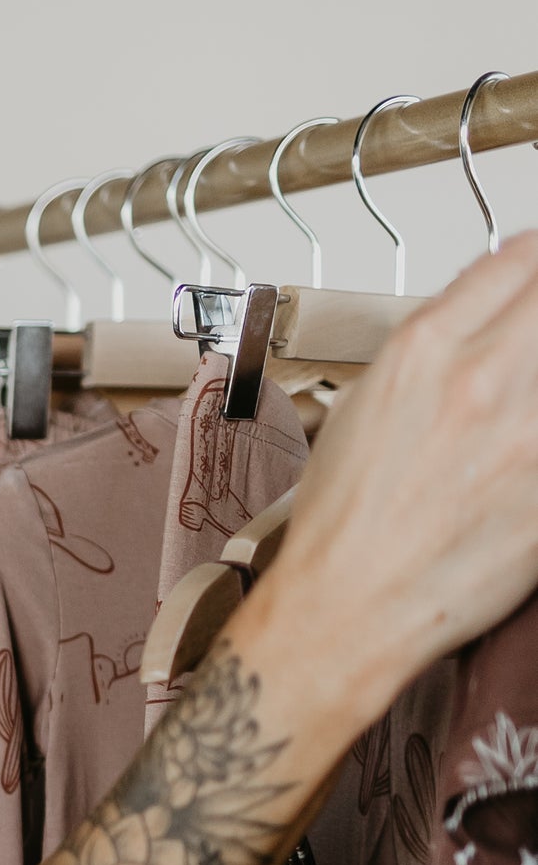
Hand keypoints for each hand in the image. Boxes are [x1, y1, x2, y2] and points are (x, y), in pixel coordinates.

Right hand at [267, 227, 537, 727]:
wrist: (348, 608)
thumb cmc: (347, 520)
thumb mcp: (367, 400)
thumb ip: (436, 342)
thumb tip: (488, 306)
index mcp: (424, 349)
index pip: (521, 256)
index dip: (536, 264)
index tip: (535, 282)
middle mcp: (483, 379)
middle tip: (531, 348)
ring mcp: (530, 434)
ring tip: (523, 404)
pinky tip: (528, 452)